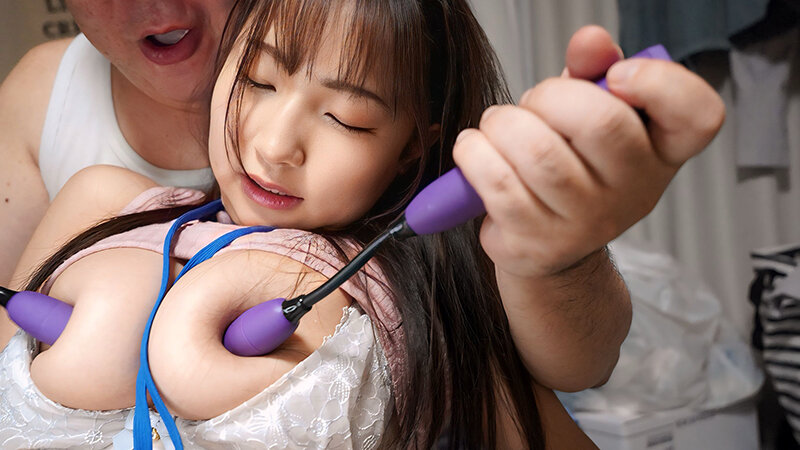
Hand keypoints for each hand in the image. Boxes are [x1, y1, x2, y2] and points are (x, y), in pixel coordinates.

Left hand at [453, 26, 724, 277]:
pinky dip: (475, 152)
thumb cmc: (568, 164)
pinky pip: (499, 183)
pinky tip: (475, 149)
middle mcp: (635, 191)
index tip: (617, 74)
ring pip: (539, 153)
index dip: (661, 83)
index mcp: (661, 150)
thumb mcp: (586, 111)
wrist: (542, 243)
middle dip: (548, 96)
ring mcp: (588, 224)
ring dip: (502, 124)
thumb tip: (591, 40)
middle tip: (532, 104)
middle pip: (602, 122)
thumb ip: (591, 70)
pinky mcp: (539, 243)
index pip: (698, 116)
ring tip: (497, 127)